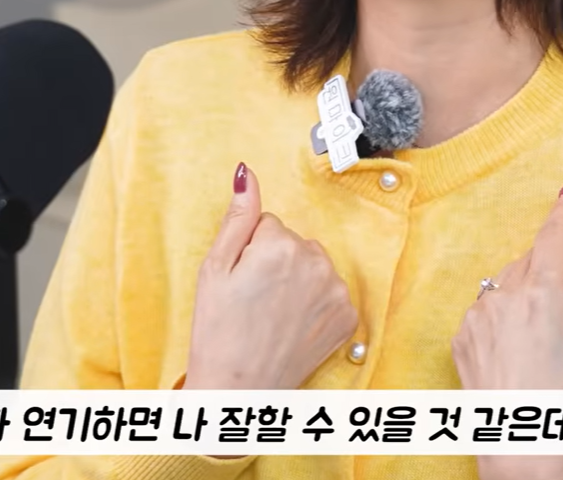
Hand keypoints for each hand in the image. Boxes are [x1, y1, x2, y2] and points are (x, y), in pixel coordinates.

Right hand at [185, 162, 358, 391]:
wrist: (239, 389)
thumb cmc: (218, 331)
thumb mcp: (214, 268)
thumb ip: (237, 216)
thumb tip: (247, 173)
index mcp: (281, 246)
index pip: (269, 224)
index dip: (250, 250)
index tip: (242, 280)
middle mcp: (317, 263)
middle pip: (294, 242)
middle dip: (276, 261)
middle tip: (254, 299)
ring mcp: (336, 292)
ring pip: (314, 266)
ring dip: (298, 281)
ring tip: (272, 314)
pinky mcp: (347, 318)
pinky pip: (330, 292)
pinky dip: (315, 304)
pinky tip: (293, 324)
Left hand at [453, 184, 562, 479]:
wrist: (523, 458)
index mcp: (541, 295)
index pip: (553, 237)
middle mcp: (502, 300)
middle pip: (534, 260)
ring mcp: (476, 321)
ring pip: (507, 283)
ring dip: (534, 282)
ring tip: (562, 304)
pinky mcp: (462, 343)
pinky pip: (486, 310)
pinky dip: (508, 308)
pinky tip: (529, 330)